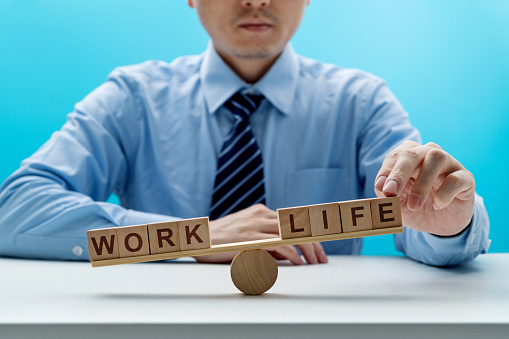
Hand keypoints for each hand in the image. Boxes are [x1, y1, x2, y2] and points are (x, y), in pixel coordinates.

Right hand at [195, 204, 327, 264]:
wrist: (197, 239)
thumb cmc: (221, 241)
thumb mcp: (247, 237)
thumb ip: (266, 242)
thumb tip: (287, 254)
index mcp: (261, 212)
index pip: (292, 221)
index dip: (309, 235)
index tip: (319, 249)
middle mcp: (260, 215)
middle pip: (296, 226)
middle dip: (313, 243)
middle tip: (322, 258)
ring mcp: (254, 225)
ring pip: (290, 233)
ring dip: (307, 249)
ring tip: (314, 262)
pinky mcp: (249, 238)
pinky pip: (277, 244)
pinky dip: (292, 253)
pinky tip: (298, 262)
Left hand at [374, 141, 474, 235]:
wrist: (442, 224)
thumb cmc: (415, 207)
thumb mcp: (397, 204)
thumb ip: (386, 195)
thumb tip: (381, 188)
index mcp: (408, 156)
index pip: (394, 156)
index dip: (386, 171)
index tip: (381, 188)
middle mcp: (428, 153)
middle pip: (413, 153)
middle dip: (399, 173)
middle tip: (392, 191)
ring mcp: (449, 163)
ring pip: (436, 158)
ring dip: (422, 183)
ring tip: (414, 204)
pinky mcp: (466, 177)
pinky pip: (455, 178)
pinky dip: (444, 193)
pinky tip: (437, 205)